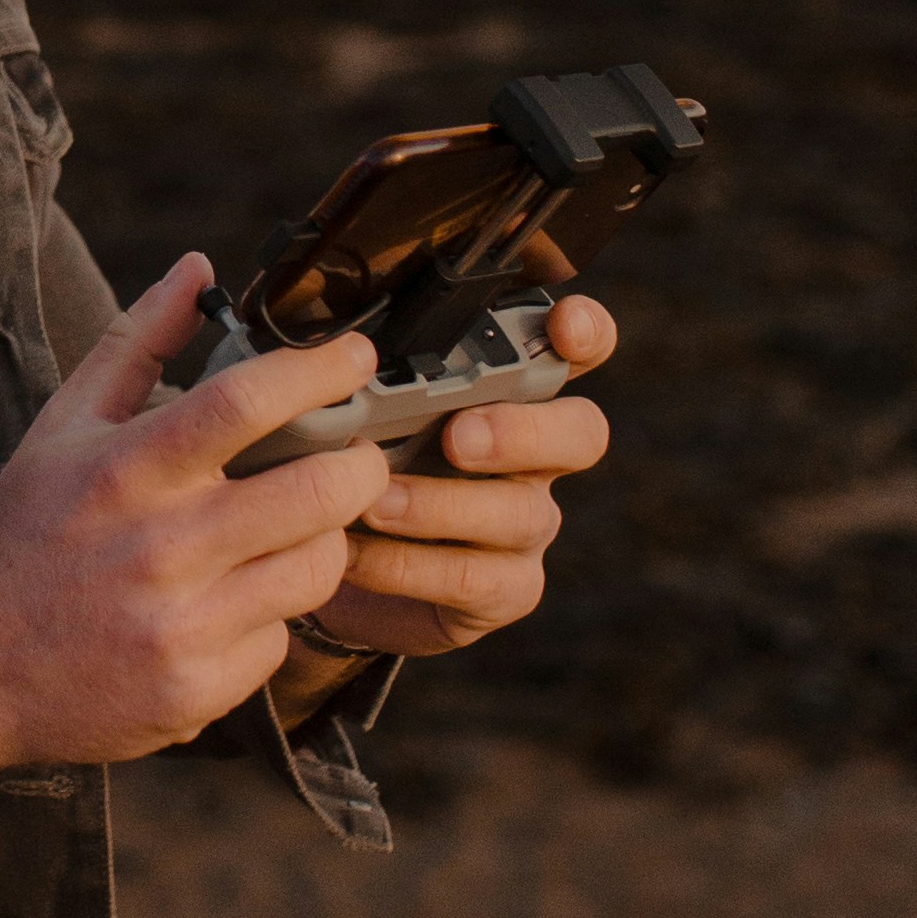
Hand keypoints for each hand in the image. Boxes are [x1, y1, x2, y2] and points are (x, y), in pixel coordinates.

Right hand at [0, 258, 394, 788]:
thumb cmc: (23, 535)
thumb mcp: (62, 427)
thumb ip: (137, 343)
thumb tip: (198, 269)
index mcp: (124, 470)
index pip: (245, 402)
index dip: (319, 371)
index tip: (355, 357)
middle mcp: (158, 548)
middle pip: (316, 491)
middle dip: (361, 465)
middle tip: (356, 457)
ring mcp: (181, 626)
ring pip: (318, 568)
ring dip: (325, 540)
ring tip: (294, 529)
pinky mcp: (196, 690)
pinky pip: (281, 639)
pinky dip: (270, 614)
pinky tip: (230, 602)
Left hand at [319, 293, 617, 665]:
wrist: (331, 565)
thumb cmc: (356, 465)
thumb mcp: (361, 413)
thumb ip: (372, 382)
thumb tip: (334, 354)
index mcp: (511, 393)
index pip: (577, 352)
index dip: (585, 334)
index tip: (561, 327)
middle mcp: (536, 457)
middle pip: (581, 433)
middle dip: (524, 431)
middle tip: (457, 438)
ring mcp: (527, 525)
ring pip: (521, 512)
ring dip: (442, 505)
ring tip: (374, 501)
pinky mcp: (506, 590)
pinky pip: (475, 578)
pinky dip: (408, 564)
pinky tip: (355, 553)